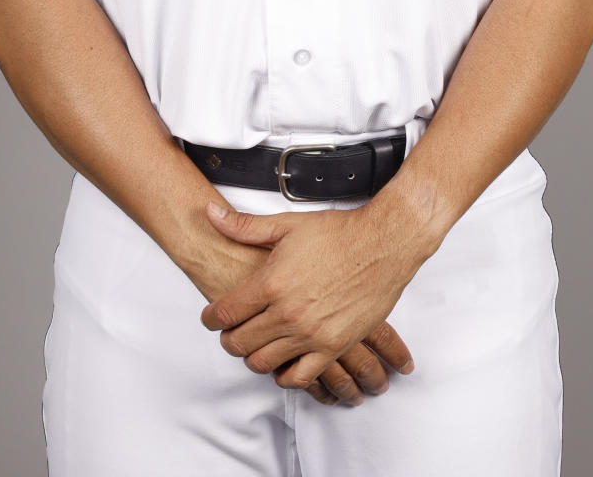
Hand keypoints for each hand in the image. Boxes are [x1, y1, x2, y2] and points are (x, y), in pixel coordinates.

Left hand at [200, 200, 419, 392]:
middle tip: (230, 332)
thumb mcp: (288, 224)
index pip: (225, 313)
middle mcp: (288, 313)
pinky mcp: (334, 347)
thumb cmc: (338, 233)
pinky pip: (300, 378)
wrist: (382, 244)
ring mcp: (311, 333)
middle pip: (240, 342)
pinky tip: (282, 364)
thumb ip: (245, 226)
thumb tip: (210, 214)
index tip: (210, 319)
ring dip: (252, 356)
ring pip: (264, 362)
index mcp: (272, 282)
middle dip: (228, 339)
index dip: (211, 319)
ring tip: (254, 345)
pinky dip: (285, 376)